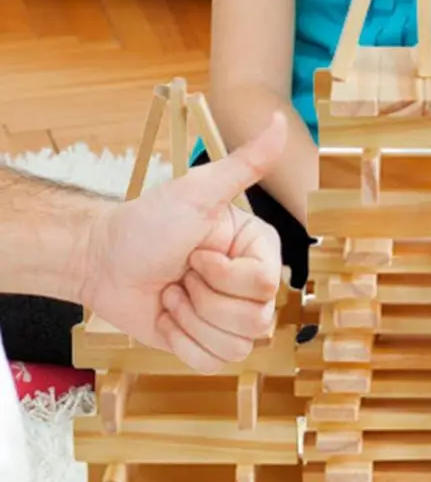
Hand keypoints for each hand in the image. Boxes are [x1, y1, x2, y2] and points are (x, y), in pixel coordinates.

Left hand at [81, 113, 287, 373]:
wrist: (103, 260)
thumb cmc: (148, 222)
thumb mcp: (199, 191)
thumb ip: (246, 163)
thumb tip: (276, 119)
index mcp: (259, 252)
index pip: (266, 286)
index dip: (223, 276)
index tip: (196, 252)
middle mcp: (251, 286)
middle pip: (255, 321)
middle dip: (204, 299)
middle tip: (182, 273)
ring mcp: (230, 317)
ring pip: (236, 347)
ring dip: (191, 321)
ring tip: (173, 293)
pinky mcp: (208, 343)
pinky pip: (214, 363)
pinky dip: (182, 342)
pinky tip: (169, 315)